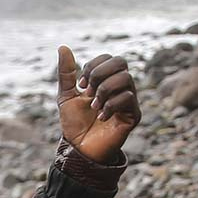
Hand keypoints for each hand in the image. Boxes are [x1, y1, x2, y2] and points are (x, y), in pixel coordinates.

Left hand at [56, 47, 139, 163]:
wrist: (79, 150)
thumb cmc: (75, 124)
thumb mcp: (66, 95)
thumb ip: (66, 73)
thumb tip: (63, 47)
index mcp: (107, 80)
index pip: (109, 58)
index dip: (94, 66)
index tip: (81, 84)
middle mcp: (121, 88)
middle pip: (121, 62)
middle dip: (100, 74)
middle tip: (88, 92)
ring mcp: (129, 101)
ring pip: (126, 78)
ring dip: (104, 91)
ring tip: (94, 107)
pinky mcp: (134, 116)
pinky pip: (128, 98)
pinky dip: (111, 105)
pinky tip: (101, 117)